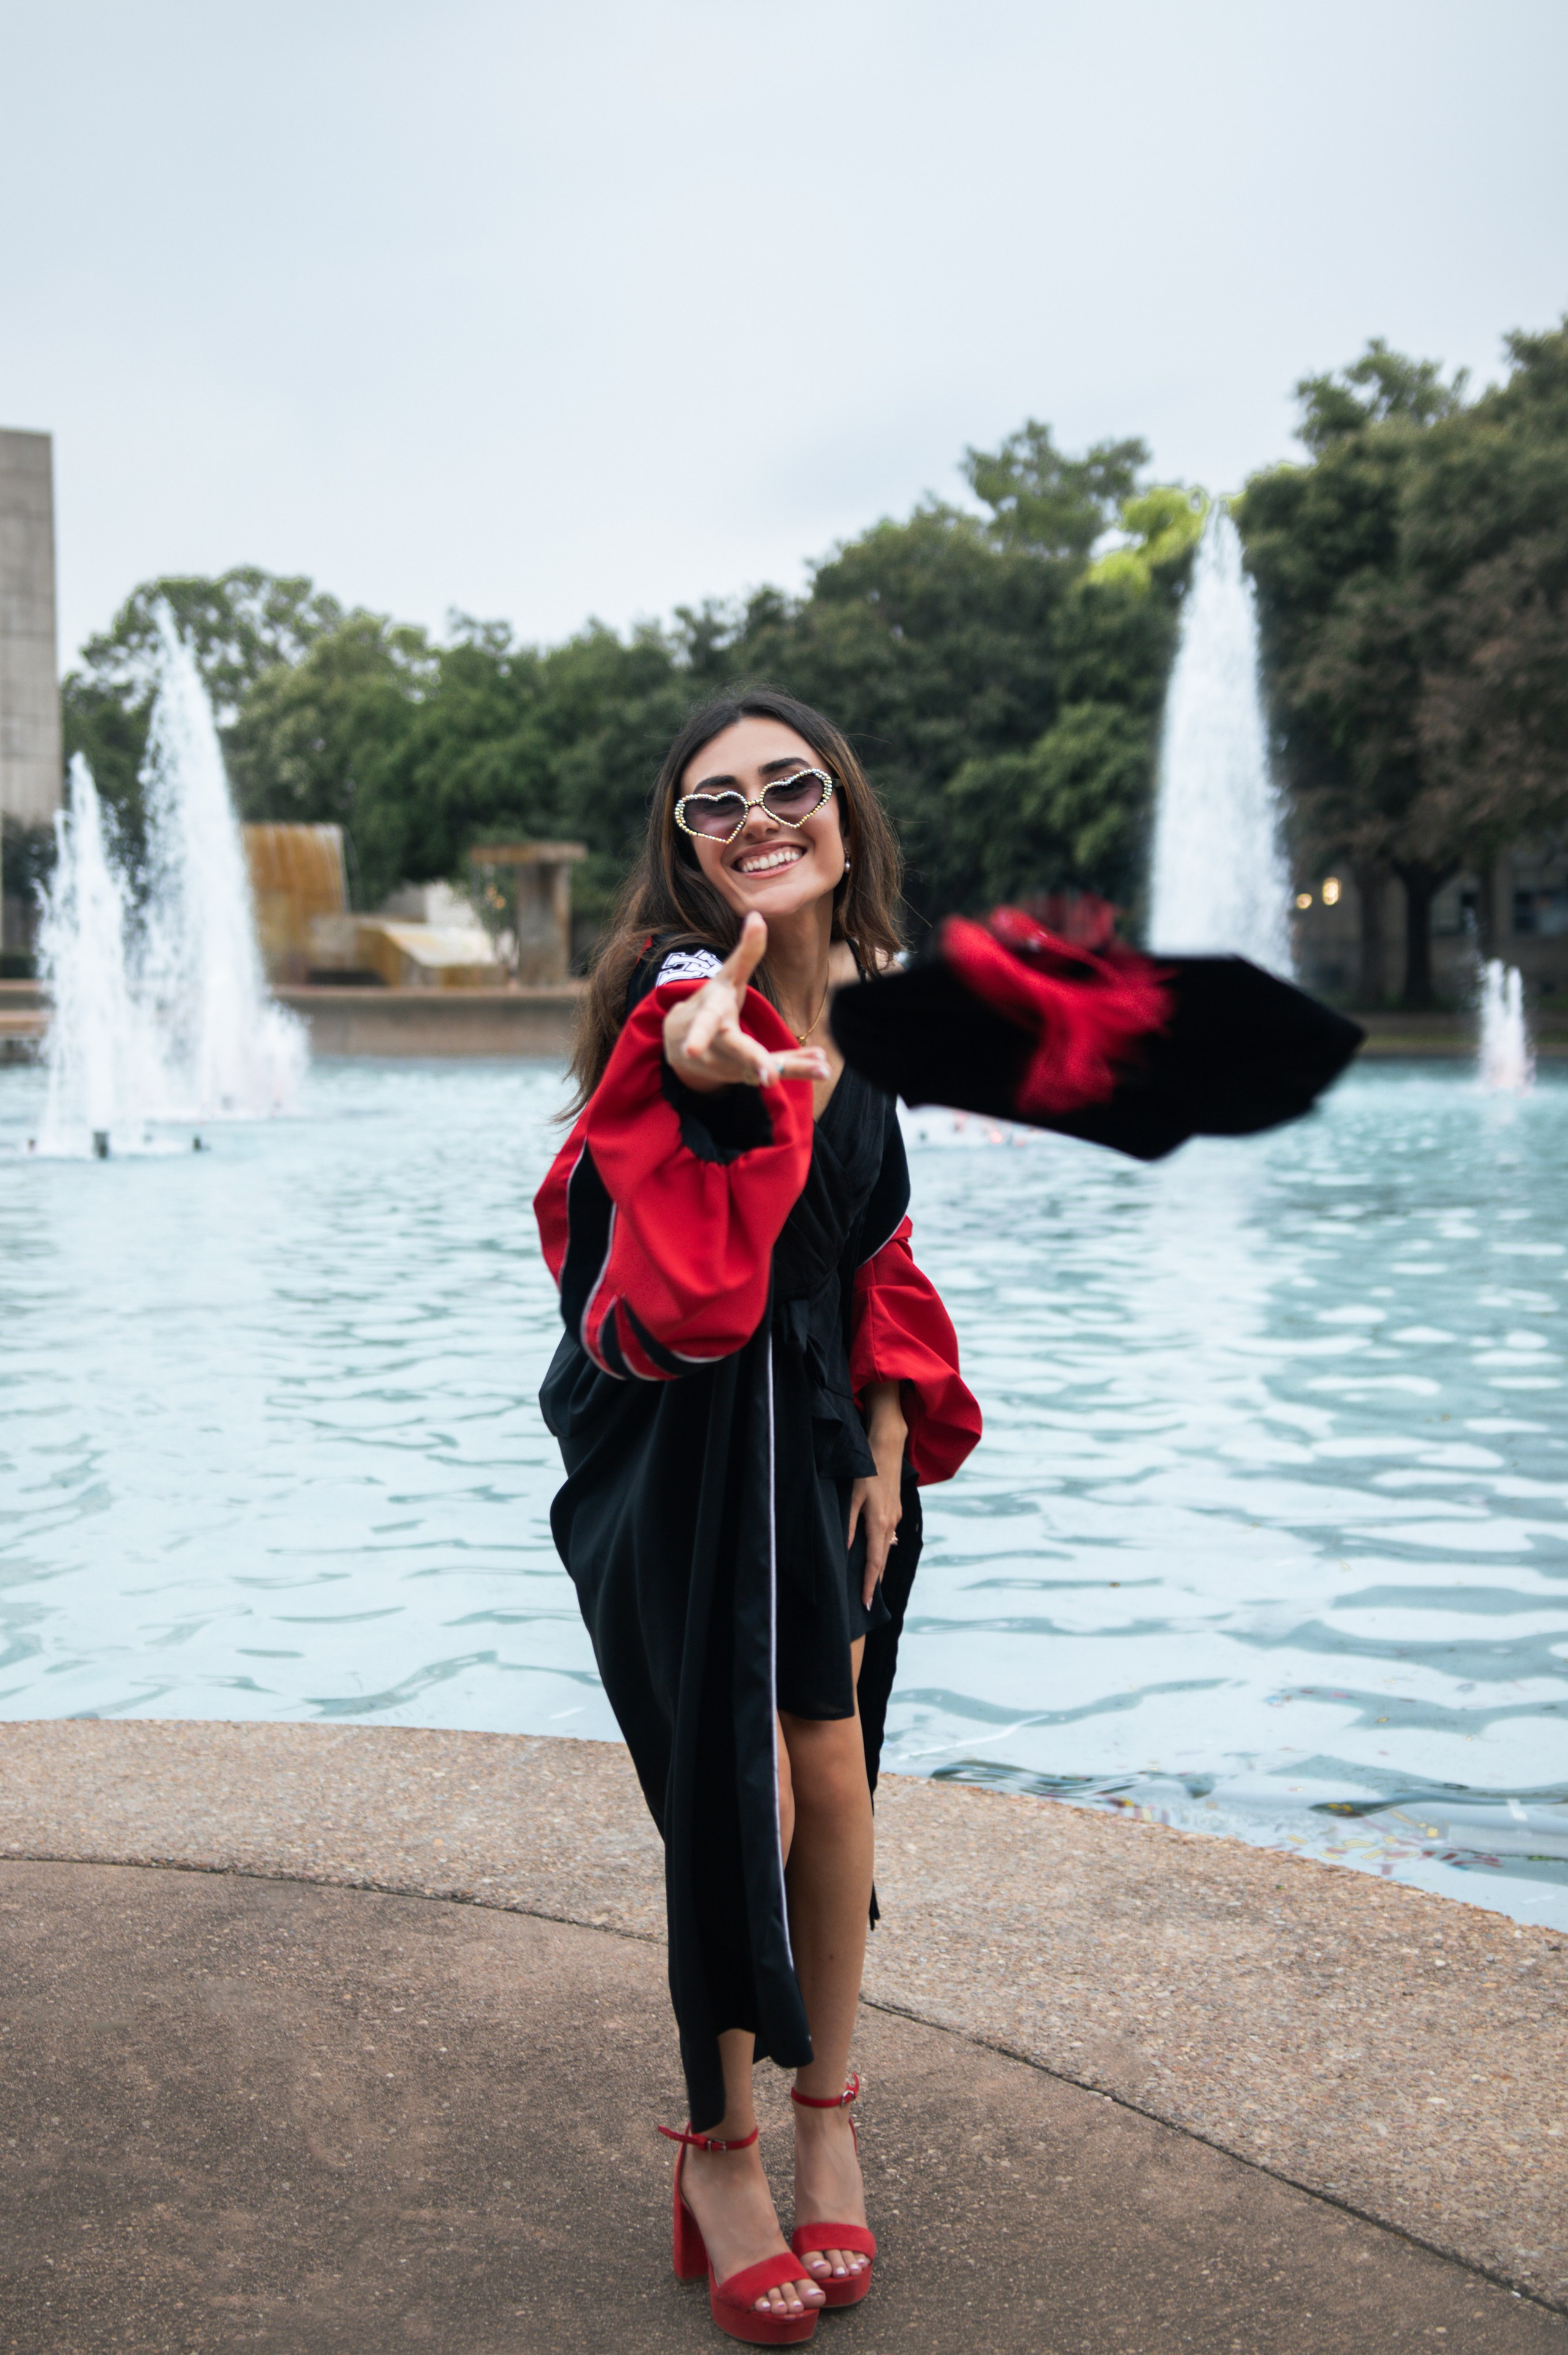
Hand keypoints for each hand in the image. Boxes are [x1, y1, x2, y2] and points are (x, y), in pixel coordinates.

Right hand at [662, 913, 830, 1092]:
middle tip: (770, 1078)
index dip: (698, 1037)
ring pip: (762, 1069)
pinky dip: (797, 1068)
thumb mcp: (725, 977)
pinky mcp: (745, 1076)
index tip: (692, 1051)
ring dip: (792, 1069)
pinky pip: (774, 1072)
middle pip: (736, 1053)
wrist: (682, 1044)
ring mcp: (730, 1066)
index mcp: (708, 1018)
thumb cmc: (710, 1002)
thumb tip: (757, 915)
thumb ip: (745, 952)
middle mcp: (716, 1047)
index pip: (703, 1026)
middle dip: (754, 1064)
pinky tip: (820, 1064)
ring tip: (823, 1068)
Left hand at [849, 1381, 906, 1609]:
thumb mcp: (853, 1496)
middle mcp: (890, 1524)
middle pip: (883, 1560)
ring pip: (886, 1549)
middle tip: (868, 1603)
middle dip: (874, 1581)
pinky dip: (882, 1550)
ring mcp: (895, 1517)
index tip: (866, 1603)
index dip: (869, 1584)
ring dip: (878, 1567)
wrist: (887, 1448)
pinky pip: (888, 1537)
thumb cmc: (867, 1471)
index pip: (874, 1562)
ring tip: (870, 1585)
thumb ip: (849, 1524)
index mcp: (879, 1523)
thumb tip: (846, 1549)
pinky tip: (875, 1555)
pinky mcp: (895, 1511)